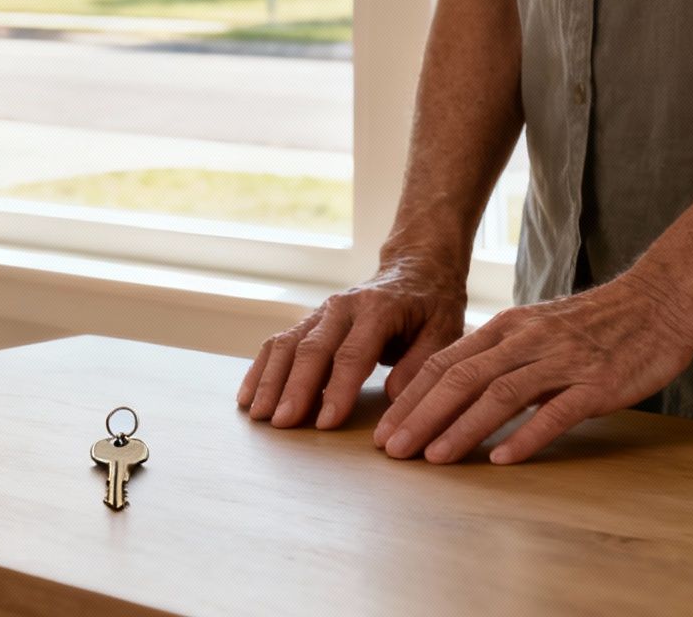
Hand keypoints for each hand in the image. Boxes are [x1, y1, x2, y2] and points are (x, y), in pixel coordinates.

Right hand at [237, 257, 467, 429]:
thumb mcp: (444, 331)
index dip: (337, 389)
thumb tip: (395, 397)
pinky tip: (248, 396)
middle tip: (281, 423)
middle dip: (294, 388)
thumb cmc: (432, 306)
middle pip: (311, 349)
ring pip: (287, 345)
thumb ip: (421, 363)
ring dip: (270, 380)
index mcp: (378, 308)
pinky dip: (261, 370)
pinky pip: (278, 344)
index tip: (326, 423)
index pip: (352, 353)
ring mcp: (321, 312)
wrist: (414, 269)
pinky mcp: (309, 322)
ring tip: (257, 414)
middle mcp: (342, 307)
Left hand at [371, 276, 692, 464]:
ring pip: (499, 394)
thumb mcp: (537, 330)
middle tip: (393, 451)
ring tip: (434, 458)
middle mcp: (526, 341)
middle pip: (460, 378)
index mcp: (506, 328)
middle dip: (421, 416)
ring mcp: (561, 361)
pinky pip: (554, 411)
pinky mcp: (596, 382)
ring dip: (461, 429)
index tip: (384, 431)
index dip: (411, 398)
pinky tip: (503, 459)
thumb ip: (499, 356)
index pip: (444, 363)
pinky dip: (525, 435)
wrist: (659, 303)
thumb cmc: (595, 324)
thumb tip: (454, 390)